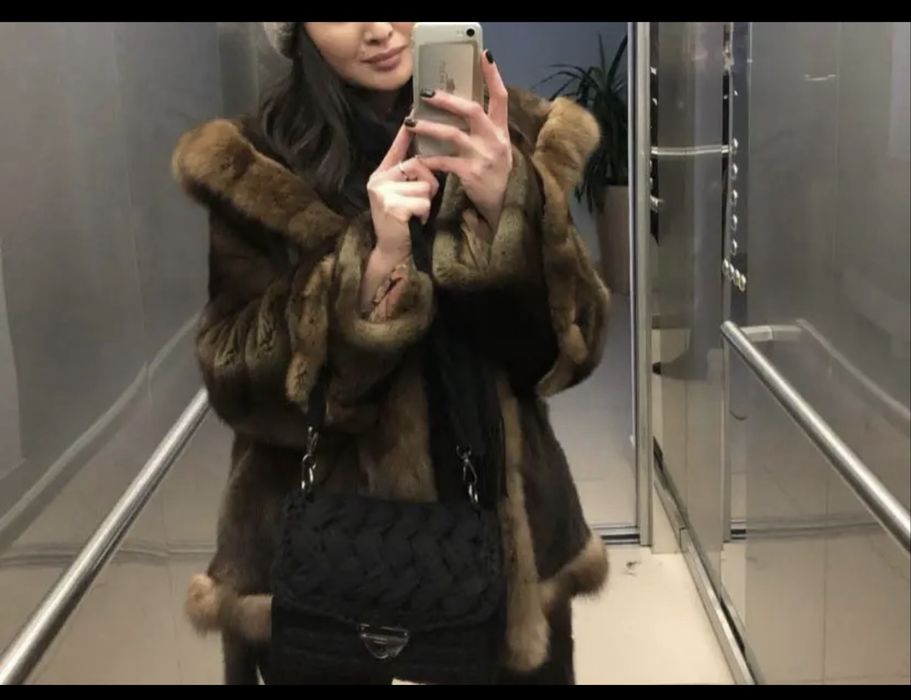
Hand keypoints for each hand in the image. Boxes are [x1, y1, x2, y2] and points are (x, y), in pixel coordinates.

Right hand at [367, 124, 440, 261]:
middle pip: (417, 165)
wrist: (392, 251)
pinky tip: (414, 221)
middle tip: (420, 202)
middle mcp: (378, 180)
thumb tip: (427, 156)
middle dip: (428, 183)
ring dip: (426, 202)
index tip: (413, 111)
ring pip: (424, 185)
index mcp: (381, 174)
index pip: (396, 148)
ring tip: (415, 213)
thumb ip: (408, 176)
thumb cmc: (403, 223)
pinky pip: (423, 201)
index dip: (405, 132)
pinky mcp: (392, 206)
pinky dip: (424, 214)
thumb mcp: (403, 195)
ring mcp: (383, 193)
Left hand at [406, 50, 511, 228]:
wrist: (504, 206)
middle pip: (471, 111)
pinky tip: (416, 157)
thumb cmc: (496, 174)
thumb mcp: (497, 147)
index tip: (484, 55)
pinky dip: (428, 159)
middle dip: (447, 100)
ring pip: (452, 134)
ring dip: (428, 126)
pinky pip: (444, 162)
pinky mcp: (470, 174)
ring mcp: (483, 157)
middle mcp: (494, 140)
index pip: (501, 97)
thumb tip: (460, 106)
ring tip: (410, 123)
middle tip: (426, 94)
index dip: (493, 75)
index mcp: (501, 131)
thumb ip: (484, 129)